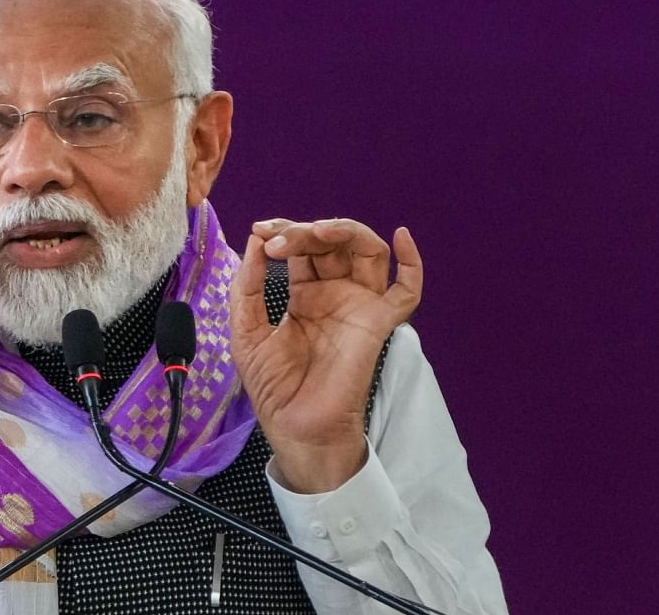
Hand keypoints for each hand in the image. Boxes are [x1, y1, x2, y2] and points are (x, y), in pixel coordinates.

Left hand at [230, 218, 421, 492]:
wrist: (296, 428)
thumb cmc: (273, 387)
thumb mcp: (246, 331)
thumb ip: (247, 287)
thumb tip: (256, 241)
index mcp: (304, 294)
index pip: (302, 247)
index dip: (284, 231)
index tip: (260, 232)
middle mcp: (335, 294)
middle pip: (332, 243)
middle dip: (304, 230)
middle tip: (278, 240)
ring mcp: (359, 306)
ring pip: (366, 251)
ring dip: (343, 231)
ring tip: (313, 232)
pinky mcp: (378, 323)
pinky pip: (407, 290)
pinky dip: (412, 262)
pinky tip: (401, 236)